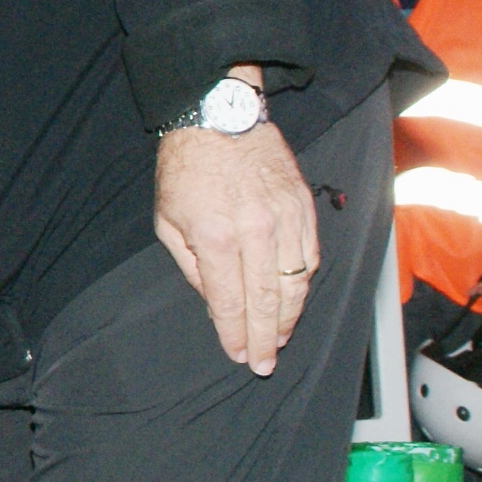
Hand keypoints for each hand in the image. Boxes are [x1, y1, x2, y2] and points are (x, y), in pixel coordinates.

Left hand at [154, 71, 319, 376]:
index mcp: (216, 237)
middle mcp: (256, 231)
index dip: (236, 334)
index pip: (231, 302)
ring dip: (290, 317)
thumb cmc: (185, 169)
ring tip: (280, 338)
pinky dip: (305, 283)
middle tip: (265, 364)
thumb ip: (192, 268)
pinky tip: (295, 300)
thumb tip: (215, 304)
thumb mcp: (168, 222)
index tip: (240, 356)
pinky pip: (312, 256)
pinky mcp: (304, 206)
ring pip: (297, 283)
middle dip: (267, 339)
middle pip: (268, 301)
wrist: (217, 117)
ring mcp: (286, 218)